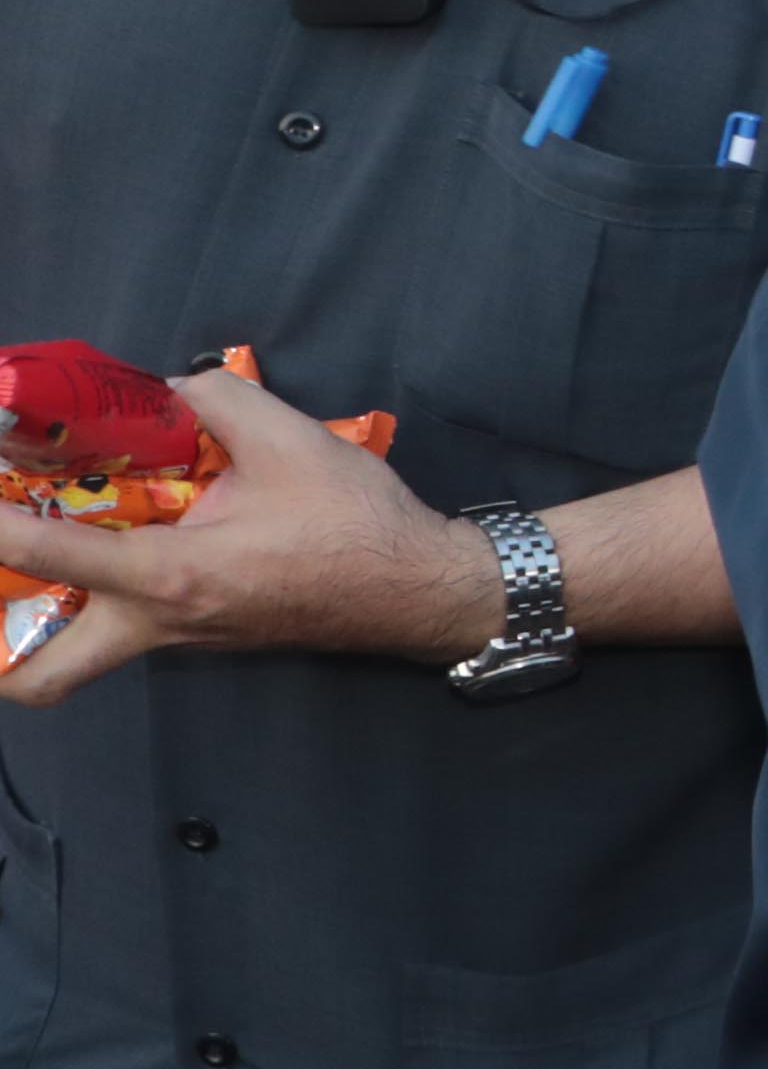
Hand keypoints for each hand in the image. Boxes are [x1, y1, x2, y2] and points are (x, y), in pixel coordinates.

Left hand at [0, 369, 488, 706]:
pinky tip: (127, 538)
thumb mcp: (289, 439)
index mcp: (169, 576)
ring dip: (46, 615)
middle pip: (44, 678)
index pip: (46, 552)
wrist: (422, 589)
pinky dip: (102, 593)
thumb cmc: (355, 523)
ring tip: (43, 546)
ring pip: (82, 654)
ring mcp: (182, 638)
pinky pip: (131, 627)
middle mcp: (160, 622)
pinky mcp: (207, 635)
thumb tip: (168, 390)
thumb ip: (214, 400)